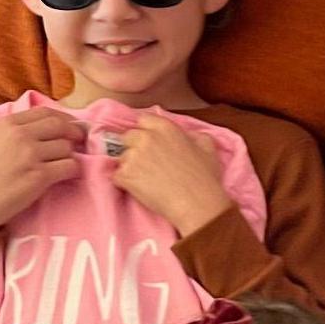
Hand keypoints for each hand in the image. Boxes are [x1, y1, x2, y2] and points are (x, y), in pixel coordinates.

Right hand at [0, 107, 82, 238]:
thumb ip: (21, 130)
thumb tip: (57, 125)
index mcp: (8, 124)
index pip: (46, 112)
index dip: (64, 118)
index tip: (72, 127)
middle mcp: (19, 135)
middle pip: (61, 126)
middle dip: (74, 134)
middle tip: (79, 143)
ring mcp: (30, 155)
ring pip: (67, 147)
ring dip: (70, 156)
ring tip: (62, 165)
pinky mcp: (39, 176)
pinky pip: (70, 166)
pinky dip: (73, 171)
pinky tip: (65, 176)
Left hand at [111, 117, 230, 234]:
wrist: (196, 203)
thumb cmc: (204, 178)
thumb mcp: (208, 147)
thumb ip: (194, 135)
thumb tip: (188, 136)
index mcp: (165, 127)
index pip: (143, 120)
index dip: (146, 132)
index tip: (149, 143)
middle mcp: (146, 138)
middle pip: (128, 137)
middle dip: (134, 148)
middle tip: (147, 163)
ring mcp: (133, 156)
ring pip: (121, 158)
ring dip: (130, 167)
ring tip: (146, 180)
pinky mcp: (125, 175)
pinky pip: (117, 176)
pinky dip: (125, 183)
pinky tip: (141, 189)